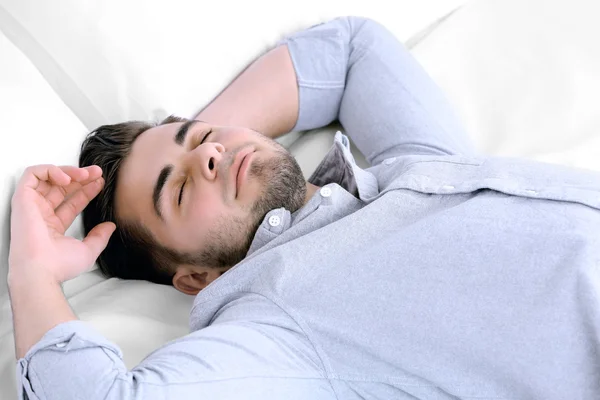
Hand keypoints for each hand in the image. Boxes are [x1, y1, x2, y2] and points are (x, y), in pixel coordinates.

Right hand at [8, 165, 115, 283]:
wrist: (41, 269)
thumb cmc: (59, 265)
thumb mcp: (88, 250)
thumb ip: (100, 237)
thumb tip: (110, 226)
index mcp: (53, 226)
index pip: (71, 202)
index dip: (86, 190)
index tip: (100, 183)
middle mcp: (41, 214)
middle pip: (62, 188)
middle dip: (81, 176)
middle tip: (97, 172)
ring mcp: (32, 206)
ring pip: (48, 178)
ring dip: (68, 171)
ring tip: (85, 174)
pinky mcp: (23, 199)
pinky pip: (32, 174)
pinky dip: (50, 170)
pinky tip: (67, 178)